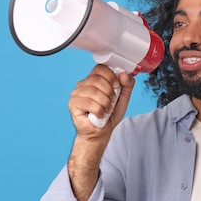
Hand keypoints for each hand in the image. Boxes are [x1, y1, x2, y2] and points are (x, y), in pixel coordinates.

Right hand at [66, 65, 134, 200]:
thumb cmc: (109, 115)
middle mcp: (83, 84)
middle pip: (98, 79)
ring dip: (105, 103)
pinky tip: (99, 115)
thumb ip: (127, 85)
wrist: (100, 132)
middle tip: (111, 102)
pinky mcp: (73, 104)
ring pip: (94, 91)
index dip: (111, 76)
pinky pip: (89, 103)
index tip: (117, 86)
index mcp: (94, 80)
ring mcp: (76, 93)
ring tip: (106, 110)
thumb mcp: (123, 98)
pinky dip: (99, 111)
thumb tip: (124, 74)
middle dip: (109, 92)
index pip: (100, 68)